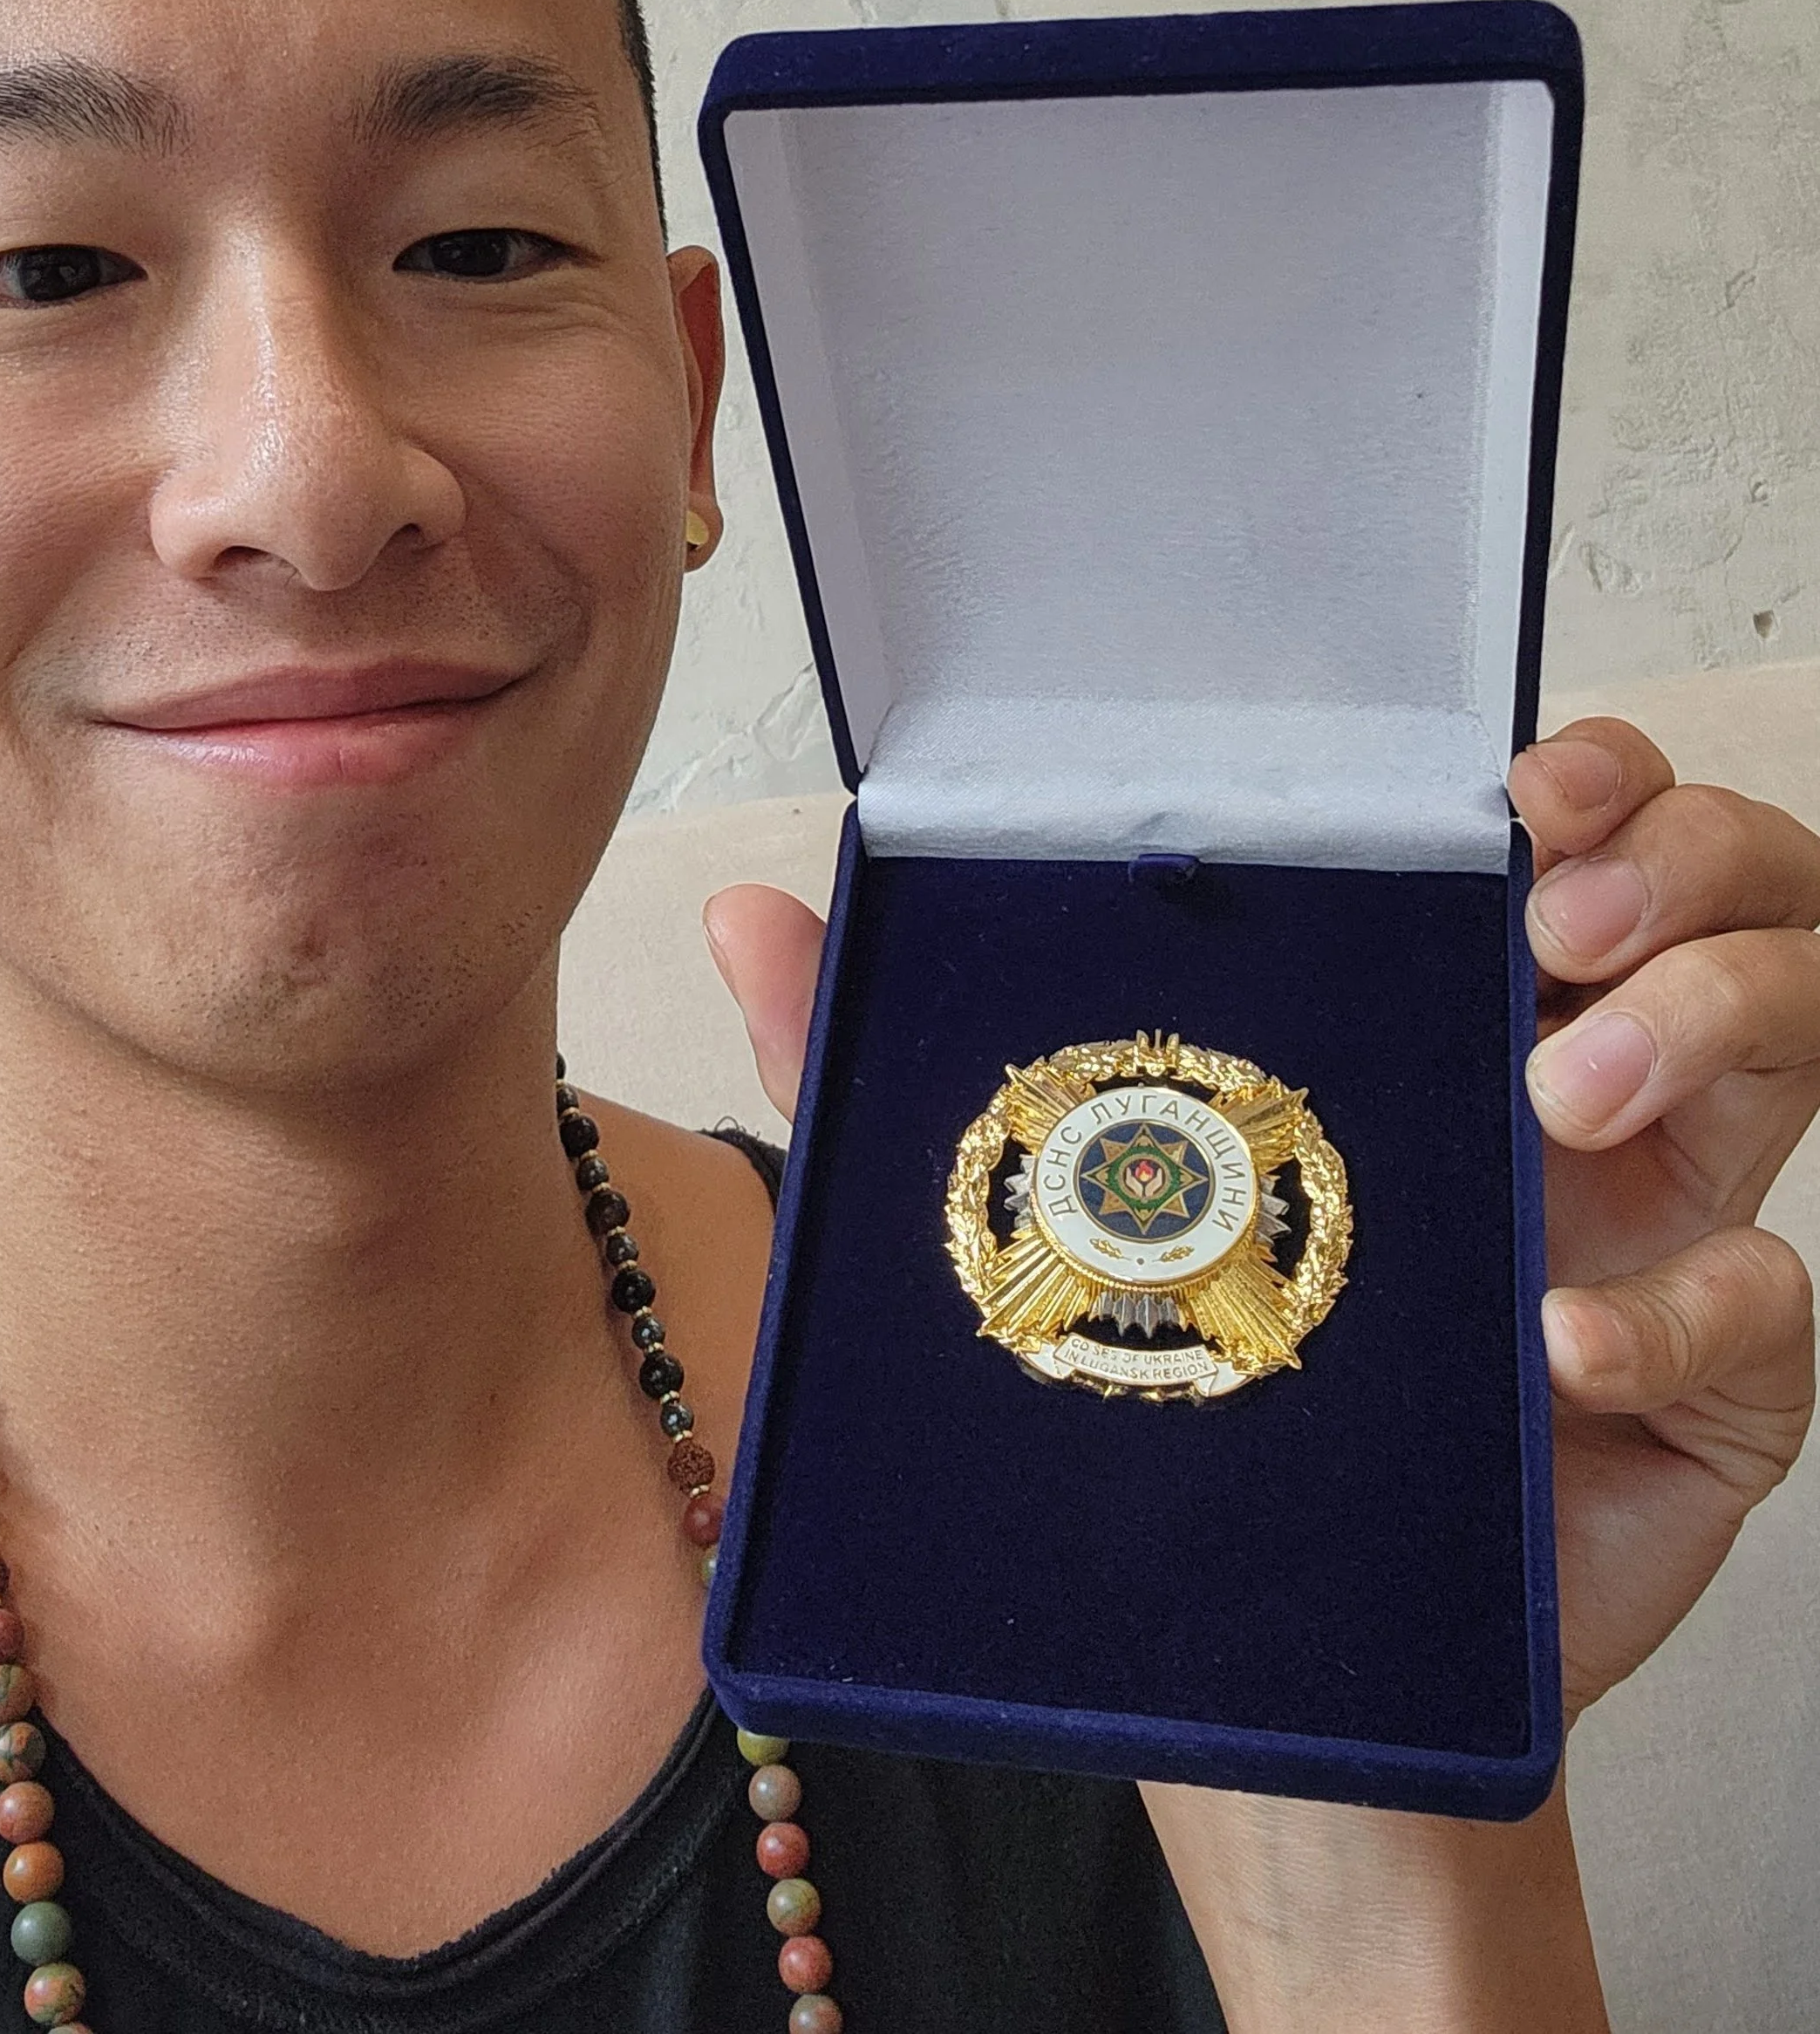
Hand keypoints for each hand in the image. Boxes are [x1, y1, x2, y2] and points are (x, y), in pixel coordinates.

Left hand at [705, 719, 1818, 1724]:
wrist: (1260, 1691)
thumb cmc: (1162, 1419)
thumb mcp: (1005, 1225)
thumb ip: (885, 1075)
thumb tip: (747, 917)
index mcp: (1431, 1015)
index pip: (1568, 826)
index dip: (1586, 772)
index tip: (1512, 786)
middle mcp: (1572, 1089)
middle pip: (1733, 885)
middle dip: (1680, 856)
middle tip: (1558, 916)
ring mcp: (1662, 1221)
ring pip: (1801, 1028)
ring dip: (1707, 1019)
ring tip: (1555, 1087)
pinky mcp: (1711, 1378)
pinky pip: (1777, 1295)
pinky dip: (1691, 1299)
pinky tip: (1557, 1341)